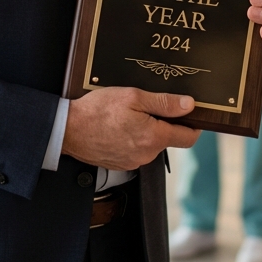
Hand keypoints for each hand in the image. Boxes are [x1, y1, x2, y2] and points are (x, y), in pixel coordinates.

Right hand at [62, 88, 199, 170]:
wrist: (69, 129)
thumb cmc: (98, 110)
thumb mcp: (133, 97)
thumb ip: (164, 102)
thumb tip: (189, 105)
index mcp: (154, 137)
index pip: (189, 137)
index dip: (193, 124)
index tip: (190, 113)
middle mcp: (147, 154)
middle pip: (168, 139)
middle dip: (163, 123)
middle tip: (148, 105)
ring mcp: (133, 161)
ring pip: (151, 144)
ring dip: (147, 130)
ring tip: (128, 115)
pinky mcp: (121, 164)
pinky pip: (136, 150)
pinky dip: (133, 138)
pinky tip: (119, 126)